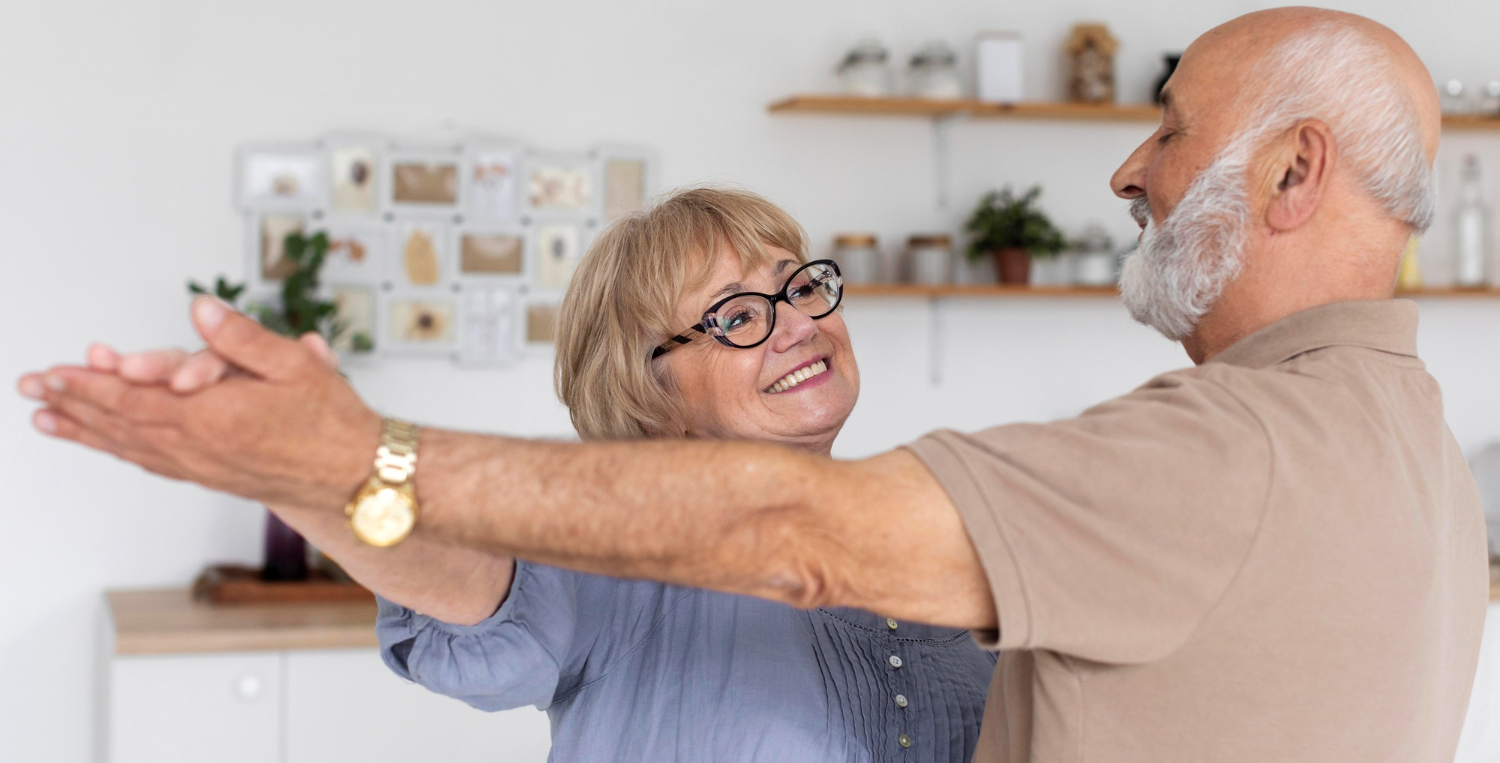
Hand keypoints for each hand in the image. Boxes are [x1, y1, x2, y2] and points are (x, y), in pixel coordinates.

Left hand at [17, 298, 381, 511]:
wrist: (354, 479)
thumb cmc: (332, 423)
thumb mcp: (295, 366)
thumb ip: (243, 338)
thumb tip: (201, 311)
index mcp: (213, 417)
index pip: (133, 398)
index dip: (91, 383)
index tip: (56, 370)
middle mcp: (198, 448)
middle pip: (120, 423)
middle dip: (73, 404)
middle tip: (33, 390)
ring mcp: (201, 467)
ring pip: (130, 446)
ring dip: (85, 431)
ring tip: (48, 420)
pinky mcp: (210, 477)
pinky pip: (151, 462)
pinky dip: (119, 450)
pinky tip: (106, 443)